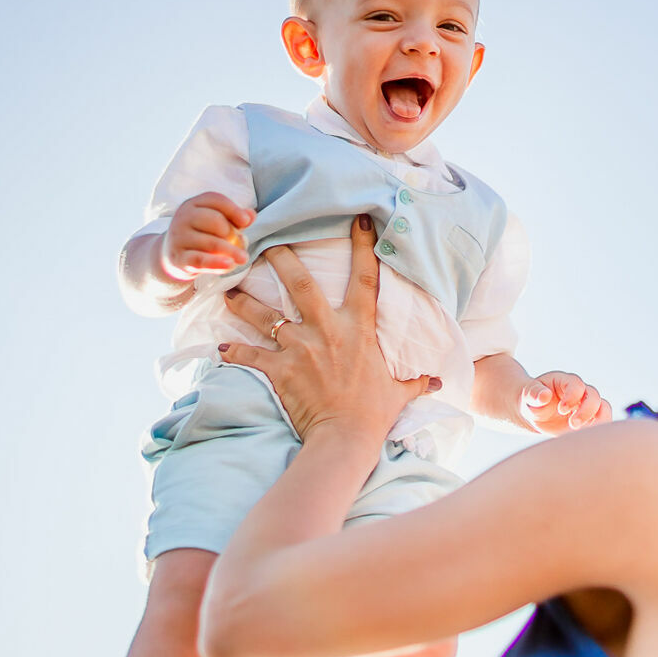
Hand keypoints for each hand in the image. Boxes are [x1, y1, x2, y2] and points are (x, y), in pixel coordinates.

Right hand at [161, 192, 253, 281]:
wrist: (174, 256)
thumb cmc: (201, 235)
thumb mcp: (216, 223)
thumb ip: (234, 218)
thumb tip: (251, 214)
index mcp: (193, 204)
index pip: (215, 199)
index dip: (233, 209)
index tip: (246, 222)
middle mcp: (183, 217)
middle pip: (215, 220)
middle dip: (232, 232)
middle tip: (240, 242)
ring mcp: (179, 237)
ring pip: (211, 242)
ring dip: (232, 251)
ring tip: (243, 258)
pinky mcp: (178, 258)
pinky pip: (201, 260)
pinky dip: (217, 263)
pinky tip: (230, 265)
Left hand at [217, 214, 437, 441]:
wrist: (346, 437)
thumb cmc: (374, 414)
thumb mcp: (399, 393)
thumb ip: (415, 382)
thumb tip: (437, 382)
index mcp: (358, 329)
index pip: (364, 279)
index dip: (361, 246)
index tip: (356, 219)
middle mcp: (326, 330)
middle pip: (299, 283)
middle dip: (280, 258)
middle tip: (264, 242)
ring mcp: (300, 348)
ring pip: (264, 315)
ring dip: (243, 303)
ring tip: (228, 291)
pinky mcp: (280, 369)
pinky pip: (249, 356)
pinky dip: (233, 352)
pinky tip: (220, 348)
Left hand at [519, 371, 610, 433]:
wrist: (535, 414)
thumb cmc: (531, 401)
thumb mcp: (528, 395)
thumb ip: (534, 393)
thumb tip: (544, 396)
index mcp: (565, 381)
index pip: (576, 385)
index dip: (572, 396)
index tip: (561, 410)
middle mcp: (580, 392)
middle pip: (593, 396)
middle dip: (586, 411)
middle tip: (573, 425)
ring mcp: (586, 406)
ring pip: (603, 409)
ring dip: (598, 421)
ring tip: (584, 433)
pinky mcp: (589, 420)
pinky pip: (601, 423)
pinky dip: (597, 432)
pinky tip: (585, 440)